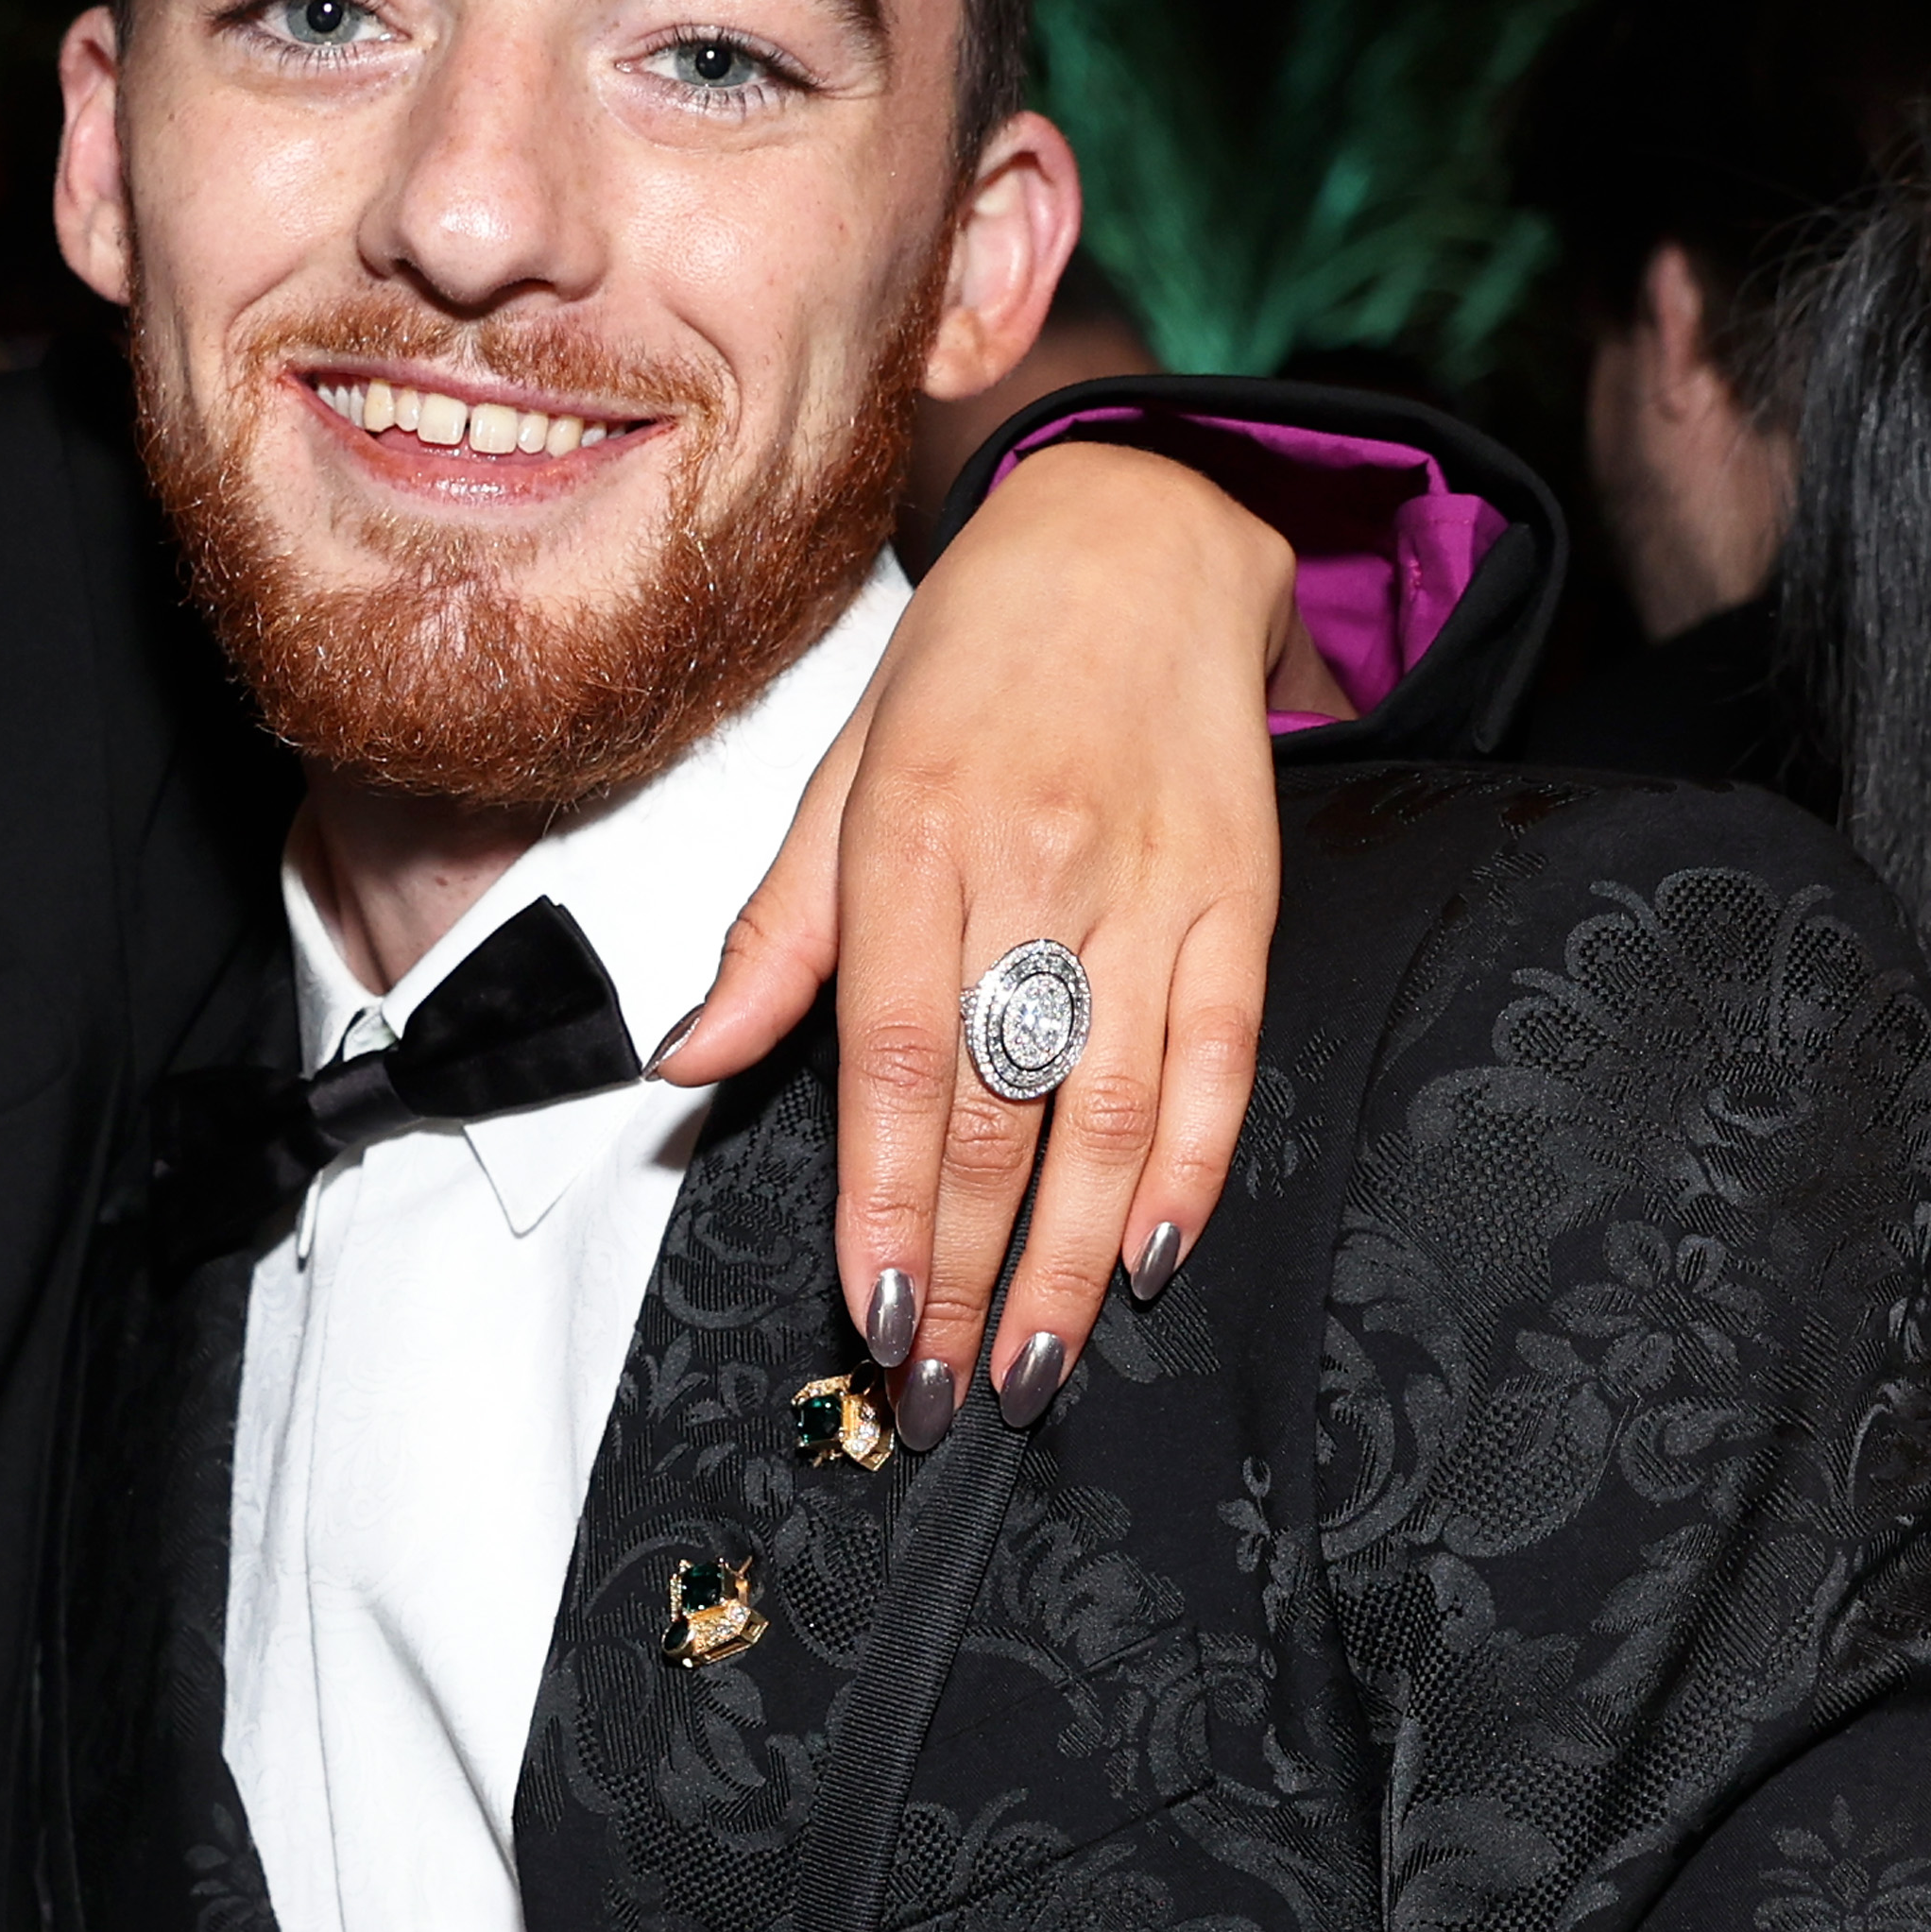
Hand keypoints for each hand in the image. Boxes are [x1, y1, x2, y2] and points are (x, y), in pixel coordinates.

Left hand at [668, 437, 1298, 1431]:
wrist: (1137, 540)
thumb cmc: (965, 666)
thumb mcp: (836, 776)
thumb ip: (773, 935)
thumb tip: (689, 1064)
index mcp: (913, 840)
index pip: (892, 1062)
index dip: (886, 1203)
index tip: (876, 1313)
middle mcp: (1035, 868)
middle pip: (1001, 1109)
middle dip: (973, 1269)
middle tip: (946, 1391)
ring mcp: (1151, 886)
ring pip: (1114, 1105)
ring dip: (1078, 1254)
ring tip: (1040, 1363)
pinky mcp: (1241, 894)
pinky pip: (1222, 1053)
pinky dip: (1195, 1162)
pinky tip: (1159, 1252)